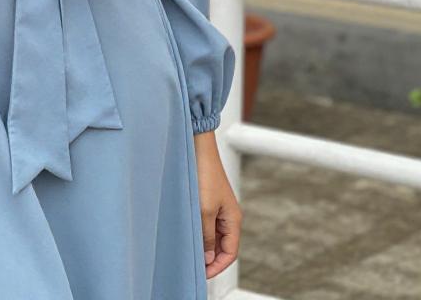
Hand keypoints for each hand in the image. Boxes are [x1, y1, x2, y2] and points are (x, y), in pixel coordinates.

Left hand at [194, 131, 241, 278]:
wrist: (197, 146)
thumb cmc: (204, 174)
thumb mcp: (204, 210)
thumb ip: (207, 236)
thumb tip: (208, 258)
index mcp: (233, 219)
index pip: (230, 252)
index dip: (218, 266)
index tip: (203, 274)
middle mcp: (228, 215)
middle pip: (222, 245)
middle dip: (210, 257)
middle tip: (193, 266)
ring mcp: (218, 207)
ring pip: (212, 234)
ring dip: (203, 245)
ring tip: (189, 253)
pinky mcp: (207, 199)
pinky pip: (206, 222)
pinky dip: (199, 232)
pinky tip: (187, 234)